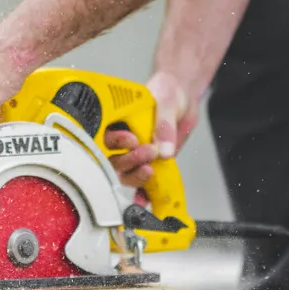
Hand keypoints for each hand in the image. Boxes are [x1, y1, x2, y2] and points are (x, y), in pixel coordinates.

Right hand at [105, 73, 199, 187]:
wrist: (184, 100)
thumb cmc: (168, 91)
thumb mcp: (167, 100)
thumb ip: (164, 124)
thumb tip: (164, 149)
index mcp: (117, 120)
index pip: (104, 135)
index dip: (114, 142)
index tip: (131, 139)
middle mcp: (122, 139)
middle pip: (112, 159)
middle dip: (128, 160)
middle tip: (148, 152)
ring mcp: (134, 153)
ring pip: (124, 173)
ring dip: (134, 175)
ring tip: (149, 170)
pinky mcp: (148, 163)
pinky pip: (141, 182)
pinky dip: (142, 193)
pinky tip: (144, 198)